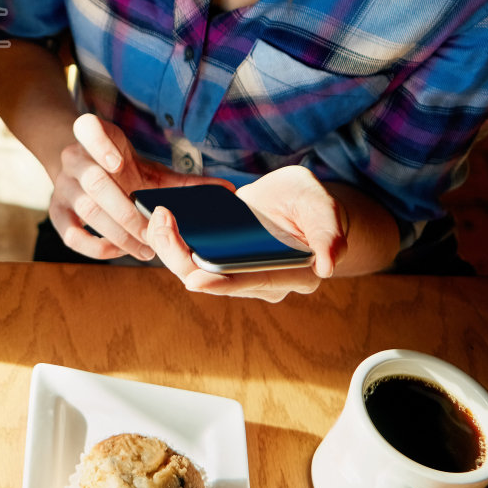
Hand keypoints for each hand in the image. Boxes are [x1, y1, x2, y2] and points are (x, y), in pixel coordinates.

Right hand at [48, 114, 234, 260]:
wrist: (78, 167)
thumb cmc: (119, 168)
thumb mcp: (146, 167)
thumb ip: (182, 181)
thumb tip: (228, 190)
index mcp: (93, 137)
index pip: (86, 127)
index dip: (100, 144)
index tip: (119, 163)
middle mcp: (73, 159)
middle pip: (95, 182)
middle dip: (127, 212)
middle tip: (153, 233)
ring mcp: (62, 186)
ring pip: (86, 210)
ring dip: (118, 233)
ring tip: (146, 249)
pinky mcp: (56, 211)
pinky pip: (69, 233)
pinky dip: (93, 246)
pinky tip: (117, 251)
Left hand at [143, 164, 347, 301]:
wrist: (299, 203)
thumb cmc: (313, 206)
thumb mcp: (324, 210)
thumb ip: (328, 234)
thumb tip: (327, 264)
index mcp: (291, 275)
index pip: (251, 283)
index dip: (222, 283)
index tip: (193, 279)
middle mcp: (262, 282)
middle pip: (213, 280)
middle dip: (181, 256)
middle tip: (161, 221)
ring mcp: (239, 273)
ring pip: (196, 270)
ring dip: (171, 247)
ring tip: (159, 214)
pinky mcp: (222, 260)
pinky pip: (192, 256)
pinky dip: (173, 240)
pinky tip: (161, 217)